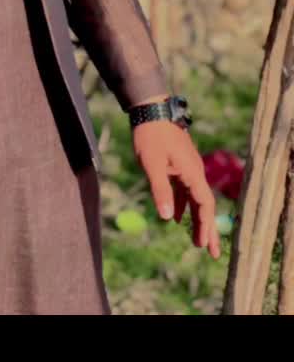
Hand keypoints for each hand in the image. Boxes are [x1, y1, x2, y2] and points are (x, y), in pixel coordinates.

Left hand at [132, 122, 220, 259]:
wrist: (150, 109)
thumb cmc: (150, 135)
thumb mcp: (152, 164)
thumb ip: (161, 190)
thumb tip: (167, 219)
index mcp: (192, 172)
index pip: (204, 204)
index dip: (206, 226)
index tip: (206, 246)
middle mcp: (194, 171)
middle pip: (204, 204)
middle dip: (208, 229)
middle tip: (212, 253)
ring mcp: (187, 167)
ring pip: (194, 198)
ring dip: (194, 219)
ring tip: (196, 241)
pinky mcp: (179, 163)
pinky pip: (184, 189)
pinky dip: (182, 204)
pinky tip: (176, 217)